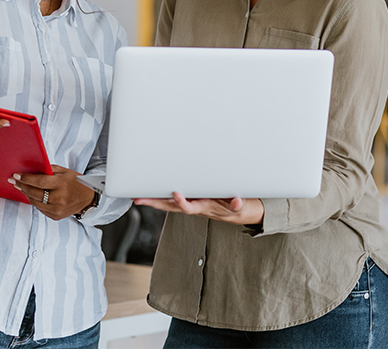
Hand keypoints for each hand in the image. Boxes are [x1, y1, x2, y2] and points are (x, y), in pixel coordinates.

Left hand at [8, 165, 95, 220]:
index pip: (40, 182)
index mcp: (62, 184)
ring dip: (27, 194)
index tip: (16, 175)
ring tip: (21, 187)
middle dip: (22, 186)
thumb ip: (49, 170)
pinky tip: (32, 194)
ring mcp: (57, 209)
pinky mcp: (56, 216)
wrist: (88, 198)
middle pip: (34, 193)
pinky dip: (35, 201)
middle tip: (13, 181)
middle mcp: (59, 198)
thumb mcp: (65, 171)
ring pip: (35, 202)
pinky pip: (40, 208)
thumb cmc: (75, 181)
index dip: (26, 179)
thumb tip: (31, 169)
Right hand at [134, 193, 263, 225]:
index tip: (138, 197)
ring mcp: (215, 207)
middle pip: (175, 207)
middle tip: (142, 199)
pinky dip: (235, 203)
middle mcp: (201, 206)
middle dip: (158, 202)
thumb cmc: (225, 199)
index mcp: (194, 201)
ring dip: (189, 204)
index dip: (154, 200)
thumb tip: (179, 176)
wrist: (249, 211)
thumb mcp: (209, 190)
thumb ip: (196, 180)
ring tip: (177, 195)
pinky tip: (237, 199)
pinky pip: (234, 206)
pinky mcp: (234, 208)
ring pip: (199, 208)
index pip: (169, 202)